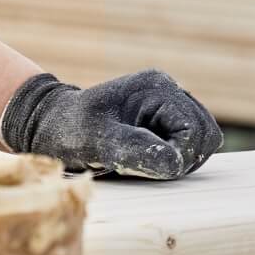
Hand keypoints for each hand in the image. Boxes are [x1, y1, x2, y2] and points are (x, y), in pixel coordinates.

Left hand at [0, 70, 222, 179]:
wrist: (49, 126)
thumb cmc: (68, 130)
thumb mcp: (96, 141)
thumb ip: (134, 148)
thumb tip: (175, 162)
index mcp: (156, 87)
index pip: (197, 130)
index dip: (180, 155)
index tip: (148, 165)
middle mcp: (168, 91)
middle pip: (205, 135)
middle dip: (183, 158)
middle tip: (146, 167)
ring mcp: (167, 106)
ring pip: (200, 143)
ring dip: (178, 160)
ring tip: (142, 162)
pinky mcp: (163, 121)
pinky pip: (187, 146)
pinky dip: (172, 160)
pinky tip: (144, 160)